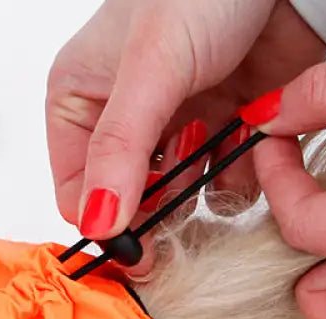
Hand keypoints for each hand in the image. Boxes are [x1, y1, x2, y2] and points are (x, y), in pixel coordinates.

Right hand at [46, 0, 325, 240]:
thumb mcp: (150, 69)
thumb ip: (120, 150)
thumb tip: (97, 226)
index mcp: (79, 104)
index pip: (77, 193)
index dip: (104, 222)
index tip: (139, 242)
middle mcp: (121, 123)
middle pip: (128, 204)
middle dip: (158, 203)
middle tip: (184, 181)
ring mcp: (175, 128)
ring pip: (178, 200)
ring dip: (202, 186)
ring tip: (217, 135)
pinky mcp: (224, 131)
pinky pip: (225, 184)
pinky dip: (241, 173)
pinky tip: (248, 134)